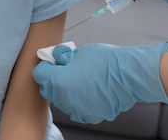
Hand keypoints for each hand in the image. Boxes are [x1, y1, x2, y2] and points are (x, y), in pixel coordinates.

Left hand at [32, 42, 167, 123]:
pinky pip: (77, 108)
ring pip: (62, 101)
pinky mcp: (90, 116)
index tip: (52, 61)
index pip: (39, 74)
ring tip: (80, 78)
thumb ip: (63, 56)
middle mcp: (64, 100)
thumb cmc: (104, 60)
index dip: (45, 65)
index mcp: (58, 82)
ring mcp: (76, 110)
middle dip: (52, 79)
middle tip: (64, 68)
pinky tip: (89, 89)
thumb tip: (56, 56)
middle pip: (48, 90)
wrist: (128, 75)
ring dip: (65, 91)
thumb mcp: (78, 51)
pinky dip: (79, 100)